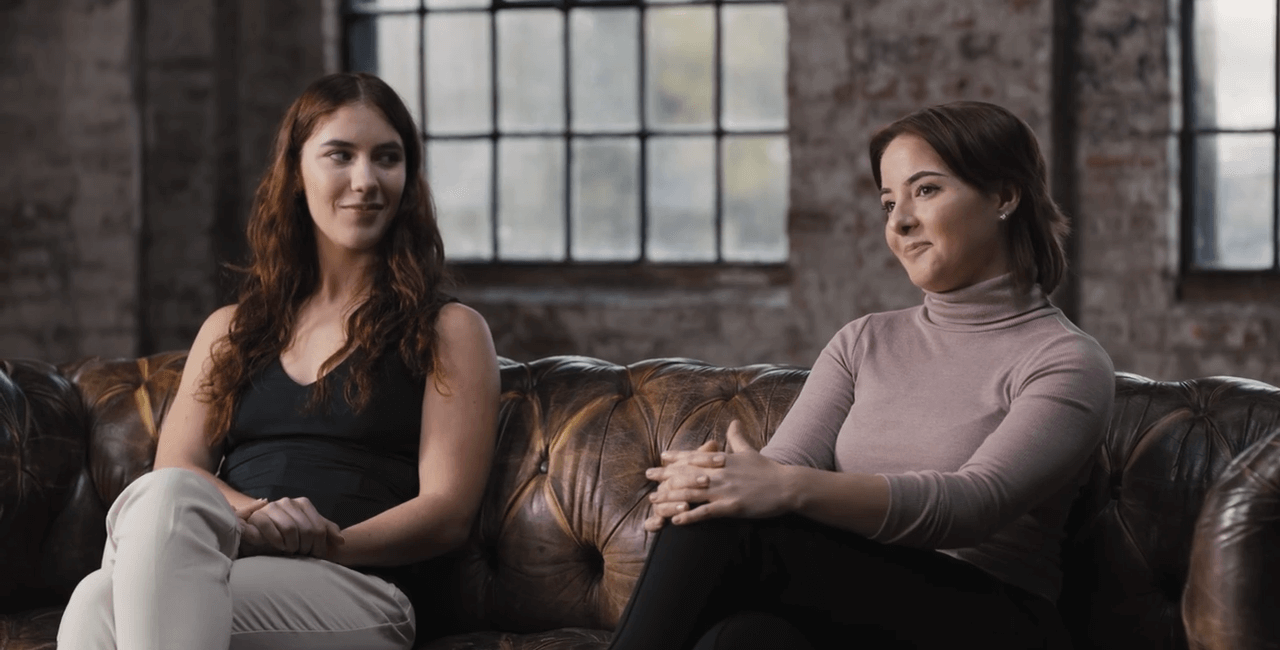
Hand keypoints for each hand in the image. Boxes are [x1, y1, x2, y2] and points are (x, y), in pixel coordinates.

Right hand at [235, 496, 344, 558]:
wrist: (260, 531)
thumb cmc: (289, 534)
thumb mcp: (309, 530)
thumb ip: (326, 532)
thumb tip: (341, 541)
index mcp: (303, 503)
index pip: (318, 527)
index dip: (319, 545)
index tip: (316, 555)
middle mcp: (288, 502)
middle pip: (306, 529)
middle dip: (306, 547)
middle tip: (303, 555)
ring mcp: (272, 507)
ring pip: (289, 528)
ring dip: (292, 545)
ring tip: (291, 551)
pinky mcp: (257, 516)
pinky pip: (268, 527)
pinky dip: (276, 540)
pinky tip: (279, 546)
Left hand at [645, 420, 791, 528]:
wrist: (787, 486)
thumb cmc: (768, 469)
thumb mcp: (749, 451)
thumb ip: (737, 437)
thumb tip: (733, 421)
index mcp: (723, 459)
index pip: (694, 456)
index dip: (676, 457)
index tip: (661, 457)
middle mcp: (719, 473)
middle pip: (686, 474)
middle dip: (665, 476)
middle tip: (648, 477)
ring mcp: (724, 490)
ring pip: (690, 493)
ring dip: (670, 497)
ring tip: (654, 501)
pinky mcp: (731, 507)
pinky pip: (705, 512)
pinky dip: (689, 516)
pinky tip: (675, 520)